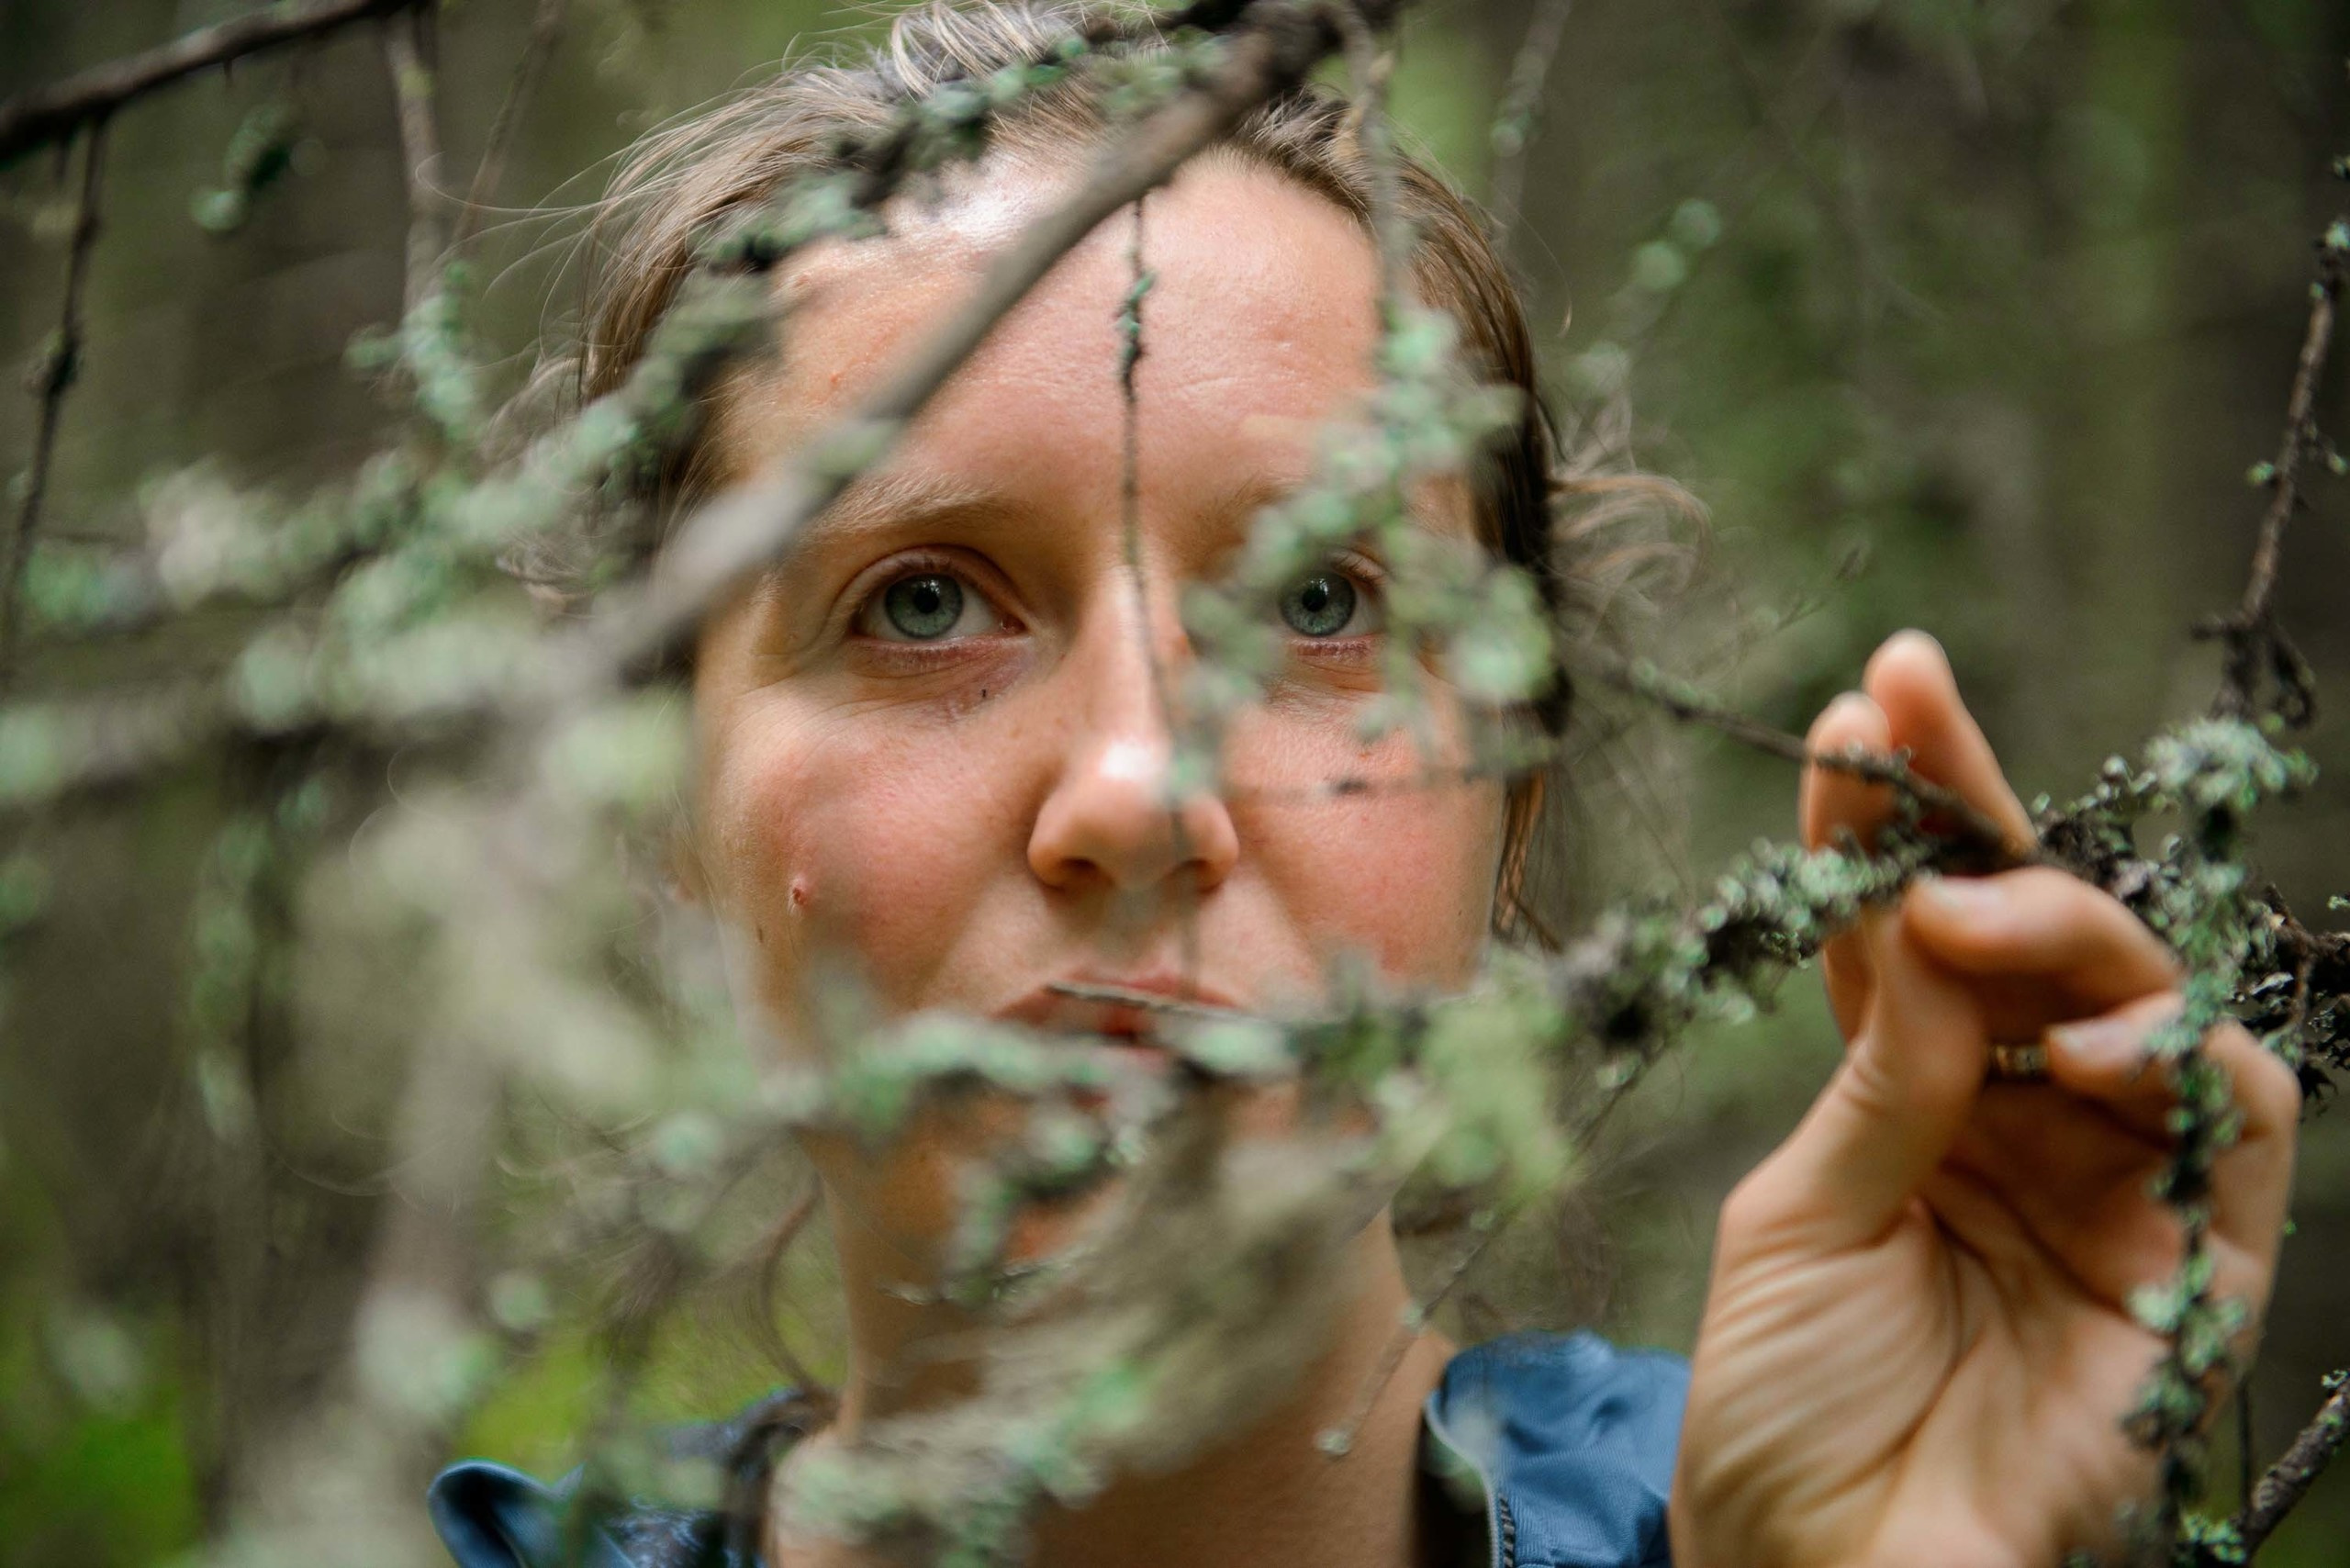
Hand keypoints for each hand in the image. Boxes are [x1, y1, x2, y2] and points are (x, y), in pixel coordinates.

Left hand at [1667, 631, 2300, 1566]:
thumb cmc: (1782, 1409)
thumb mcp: (1797, 1220)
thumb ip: (1882, 1081)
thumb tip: (1933, 919)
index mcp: (1904, 1092)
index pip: (1911, 924)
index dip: (1900, 809)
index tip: (1872, 693)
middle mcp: (2016, 1116)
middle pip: (2033, 934)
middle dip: (1983, 818)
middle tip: (1913, 744)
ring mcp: (2110, 1180)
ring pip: (2145, 998)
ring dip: (2070, 928)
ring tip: (1971, 913)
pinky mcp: (2194, 1262)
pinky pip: (2230, 1130)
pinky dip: (2180, 1058)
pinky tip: (2094, 1044)